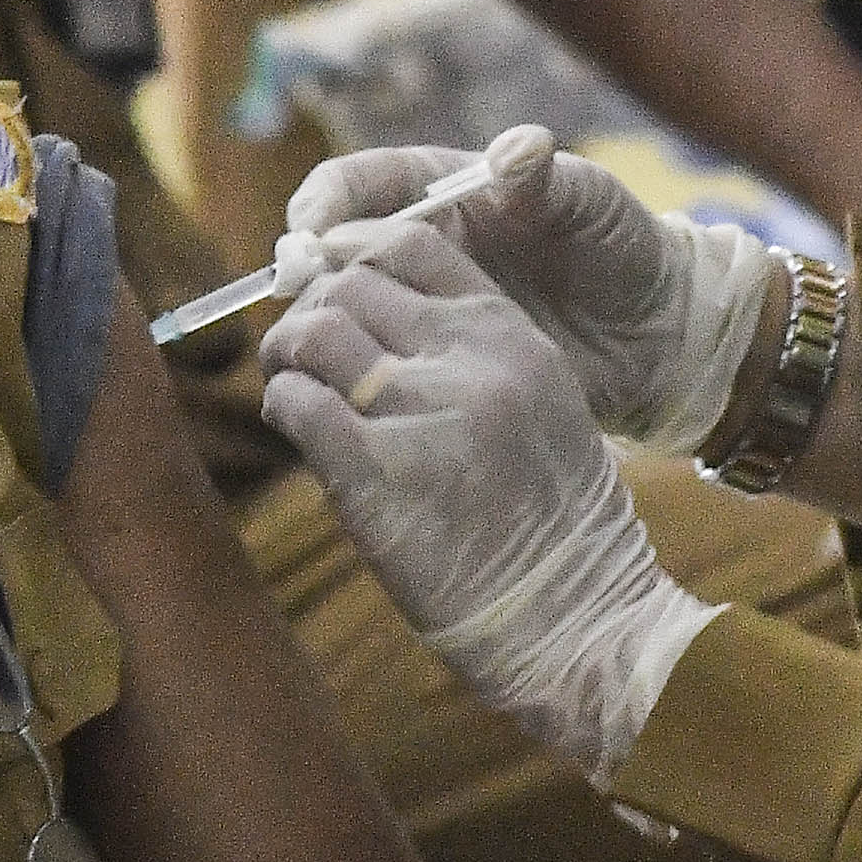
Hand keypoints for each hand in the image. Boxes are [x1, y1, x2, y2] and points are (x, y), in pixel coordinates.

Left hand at [262, 220, 715, 780]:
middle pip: (348, 285)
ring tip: (294, 386)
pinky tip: (297, 429)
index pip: (409, 243)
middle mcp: (466, 360)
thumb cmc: (552, 520)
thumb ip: (469, 350)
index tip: (335, 288)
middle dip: (310, 310)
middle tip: (303, 351)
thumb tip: (371, 316)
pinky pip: (296, 403)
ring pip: (312, 333)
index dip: (353, 255)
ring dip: (286, 354)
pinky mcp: (375, 475)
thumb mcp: (538, 402)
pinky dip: (283, 406)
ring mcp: (420, 413)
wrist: (578, 618)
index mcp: (510, 333)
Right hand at [280, 126, 775, 455]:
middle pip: (333, 249)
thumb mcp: (592, 204)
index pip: (360, 184)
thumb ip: (549, 178)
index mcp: (443, 191)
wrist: (655, 334)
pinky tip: (342, 394)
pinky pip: (377, 364)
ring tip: (305, 349)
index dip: (324, 203)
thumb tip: (518, 146)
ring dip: (318, 326)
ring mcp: (421, 306)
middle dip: (304, 270)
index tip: (309, 232)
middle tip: (296, 299)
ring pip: (344, 310)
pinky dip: (351, 376)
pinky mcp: (433, 363)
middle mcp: (418, 245)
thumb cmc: (621, 248)